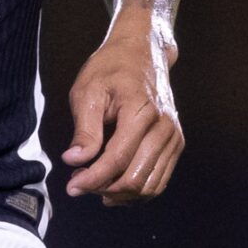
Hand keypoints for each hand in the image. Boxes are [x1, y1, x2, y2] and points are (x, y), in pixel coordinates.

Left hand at [62, 21, 182, 202]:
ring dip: (120, 194)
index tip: (72, 187)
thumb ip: (84, 129)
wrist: (142, 53)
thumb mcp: (88, 91)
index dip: (93, 179)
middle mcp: (163, 126)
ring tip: (96, 185)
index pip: (117, 159)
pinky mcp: (176, 144)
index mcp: (141, 110)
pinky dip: (136, 191)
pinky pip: (158, 180)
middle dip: (104, 189)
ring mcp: (173, 137)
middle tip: (80, 184)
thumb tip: (74, 160)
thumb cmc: (111, 69)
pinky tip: (114, 187)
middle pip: (136, 178)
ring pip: (149, 185)